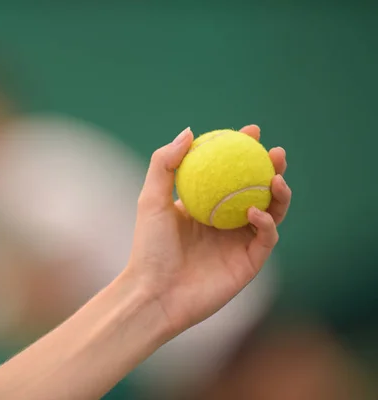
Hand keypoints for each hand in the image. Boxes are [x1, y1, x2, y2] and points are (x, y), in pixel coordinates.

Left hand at [126, 125, 290, 335]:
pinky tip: (255, 210)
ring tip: (277, 176)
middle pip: (256, 188)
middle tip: (275, 151)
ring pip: (270, 211)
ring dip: (279, 193)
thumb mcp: (151, 200)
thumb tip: (190, 132)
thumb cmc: (149, 247)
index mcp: (204, 204)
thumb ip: (165, 164)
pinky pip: (266, 237)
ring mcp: (238, 242)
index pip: (228, 172)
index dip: (242, 150)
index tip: (250, 131)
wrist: (155, 292)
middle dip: (271, 168)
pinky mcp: (249, 263)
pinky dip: (266, 222)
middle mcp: (224, 221)